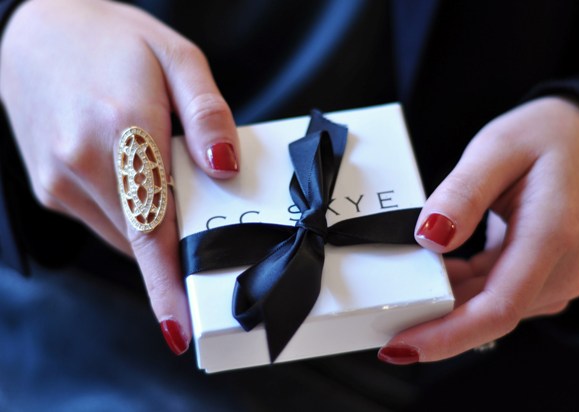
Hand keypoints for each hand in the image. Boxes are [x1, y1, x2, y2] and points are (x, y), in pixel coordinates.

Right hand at [0, 0, 239, 354]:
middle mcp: (82, 164)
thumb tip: (226, 166)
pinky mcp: (50, 188)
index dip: (166, 284)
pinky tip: (138, 181)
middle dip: (179, 249)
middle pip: (144, 238)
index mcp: (121, 130)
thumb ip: (207, 112)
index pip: (151, 227)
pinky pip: (104, 222)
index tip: (180, 327)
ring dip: (155, 229)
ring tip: (167, 184)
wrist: (36, 29)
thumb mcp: (177, 57)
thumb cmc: (112, 40)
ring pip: (124, 235)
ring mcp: (59, 181)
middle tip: (209, 232)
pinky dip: (131, 217)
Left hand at [378, 97, 578, 363]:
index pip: (497, 309)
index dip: (446, 335)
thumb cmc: (545, 137)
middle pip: (486, 316)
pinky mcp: (537, 276)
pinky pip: (489, 295)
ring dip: (442, 308)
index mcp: (550, 237)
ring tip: (399, 294)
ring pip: (484, 310)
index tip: (402, 345)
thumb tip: (429, 237)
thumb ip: (461, 193)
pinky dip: (456, 290)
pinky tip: (431, 274)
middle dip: (432, 325)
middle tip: (380, 320)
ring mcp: (550, 278)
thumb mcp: (495, 149)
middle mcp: (557, 270)